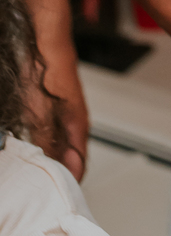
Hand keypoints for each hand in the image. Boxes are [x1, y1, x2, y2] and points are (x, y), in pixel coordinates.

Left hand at [25, 33, 87, 180]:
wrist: (48, 39)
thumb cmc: (51, 68)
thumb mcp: (42, 111)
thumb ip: (47, 139)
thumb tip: (51, 165)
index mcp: (78, 125)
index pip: (79, 163)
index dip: (71, 181)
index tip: (58, 196)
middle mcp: (74, 121)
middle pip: (70, 155)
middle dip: (59, 171)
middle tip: (43, 187)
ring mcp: (64, 112)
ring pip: (59, 143)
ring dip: (49, 156)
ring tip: (33, 169)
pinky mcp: (54, 104)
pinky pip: (50, 131)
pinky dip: (42, 142)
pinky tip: (26, 143)